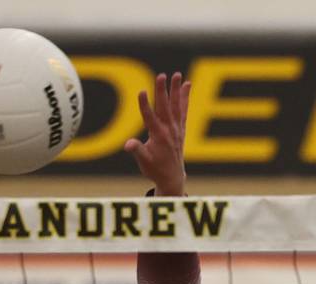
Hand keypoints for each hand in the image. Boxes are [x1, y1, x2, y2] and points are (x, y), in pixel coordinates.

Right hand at [124, 71, 189, 196]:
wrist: (172, 177)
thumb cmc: (154, 169)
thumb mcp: (143, 162)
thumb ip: (137, 151)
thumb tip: (128, 145)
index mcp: (158, 137)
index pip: (150, 118)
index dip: (145, 105)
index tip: (141, 92)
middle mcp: (169, 130)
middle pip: (165, 107)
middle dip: (162, 91)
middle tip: (161, 75)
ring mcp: (177, 128)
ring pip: (176, 106)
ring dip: (177, 90)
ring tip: (177, 75)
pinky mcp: (181, 128)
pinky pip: (184, 110)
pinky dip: (185, 97)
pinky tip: (187, 85)